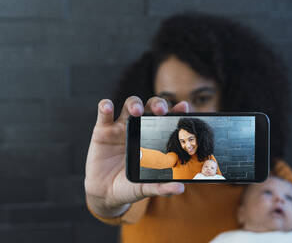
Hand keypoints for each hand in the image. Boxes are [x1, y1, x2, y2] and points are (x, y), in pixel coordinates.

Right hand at [85, 96, 187, 217]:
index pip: (168, 119)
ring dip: (134, 103)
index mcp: (155, 138)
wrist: (105, 193)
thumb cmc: (130, 186)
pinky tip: (107, 107)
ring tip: (137, 111)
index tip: (184, 107)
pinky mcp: (102, 130)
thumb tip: (180, 189)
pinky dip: (105, 106)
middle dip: (157, 104)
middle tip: (161, 110)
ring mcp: (121, 127)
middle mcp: (140, 128)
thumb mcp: (146, 187)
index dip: (176, 110)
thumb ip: (162, 187)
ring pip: (130, 105)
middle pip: (151, 106)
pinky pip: (104, 113)